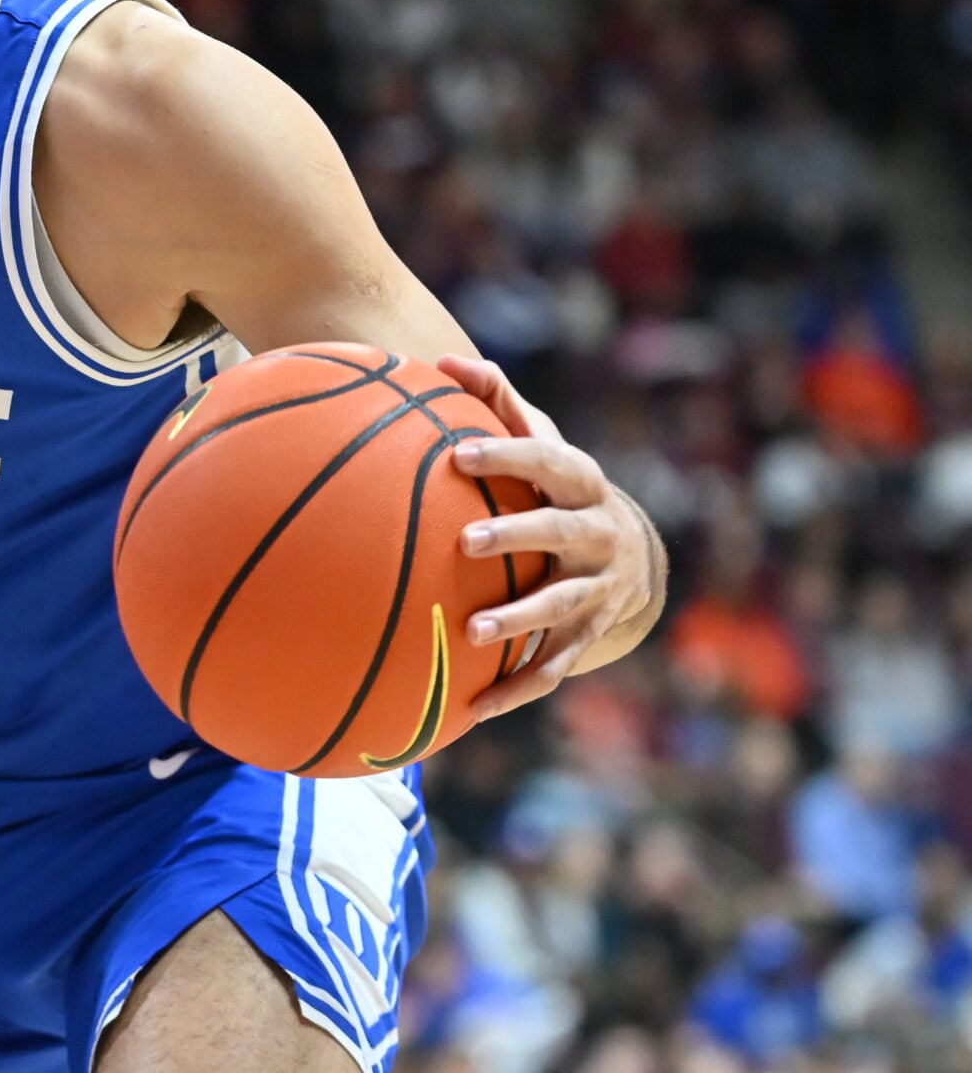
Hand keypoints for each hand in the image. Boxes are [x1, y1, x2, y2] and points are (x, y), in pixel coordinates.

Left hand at [439, 354, 663, 722]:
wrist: (631, 557)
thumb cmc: (558, 489)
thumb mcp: (540, 445)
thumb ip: (496, 404)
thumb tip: (441, 361)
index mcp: (581, 484)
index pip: (548, 461)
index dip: (509, 455)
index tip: (459, 453)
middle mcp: (599, 535)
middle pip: (560, 533)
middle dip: (517, 536)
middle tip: (466, 541)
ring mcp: (599, 590)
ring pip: (561, 607)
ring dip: (518, 621)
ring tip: (470, 633)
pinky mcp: (590, 635)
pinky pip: (552, 667)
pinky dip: (513, 690)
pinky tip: (470, 711)